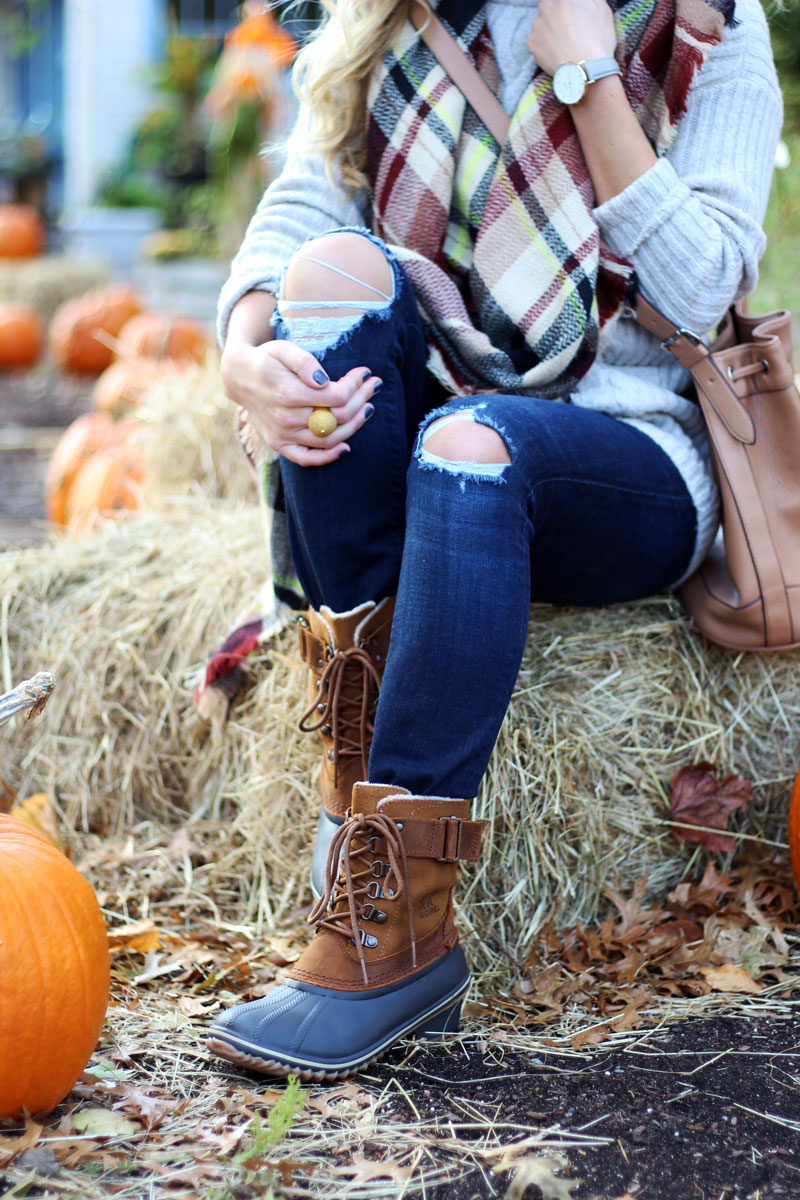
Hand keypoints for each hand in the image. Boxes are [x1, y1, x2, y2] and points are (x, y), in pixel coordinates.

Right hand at [220, 339, 380, 466]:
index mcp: (289, 393)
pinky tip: (346, 448)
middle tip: (374, 386)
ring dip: (354, 425)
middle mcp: (286, 418)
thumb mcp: (283, 349)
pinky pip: (306, 459)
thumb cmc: (267, 360)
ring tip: (369, 409)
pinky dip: (327, 457)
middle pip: (336, 417)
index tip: (364, 372)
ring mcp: (283, 435)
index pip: (336, 396)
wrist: (240, 378)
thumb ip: (304, 362)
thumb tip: (323, 381)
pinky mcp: (280, 445)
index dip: (355, 385)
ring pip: (328, 438)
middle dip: (360, 400)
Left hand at [527, 0, 616, 77]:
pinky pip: (536, 40)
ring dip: (549, 30)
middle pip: (550, 7)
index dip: (568, 9)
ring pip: (541, 23)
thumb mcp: (602, 9)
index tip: (573, 17)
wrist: (586, 69)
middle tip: (569, 30)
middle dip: (557, 15)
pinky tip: (556, 52)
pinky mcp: (531, 42)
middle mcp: (547, 6)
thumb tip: (583, 2)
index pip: (561, 0)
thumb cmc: (597, 40)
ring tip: (563, 44)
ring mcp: (537, 24)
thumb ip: (589, 0)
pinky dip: (544, 45)